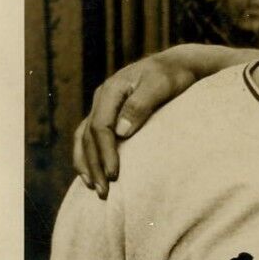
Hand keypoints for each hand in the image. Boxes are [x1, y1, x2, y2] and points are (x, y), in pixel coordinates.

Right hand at [73, 54, 198, 198]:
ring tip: (94, 189)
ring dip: (87, 164)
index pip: (101, 126)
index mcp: (111, 90)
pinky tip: (91, 174)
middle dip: (95, 166)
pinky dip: (86, 156)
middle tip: (104, 193)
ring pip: (83, 138)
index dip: (106, 153)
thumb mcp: (161, 85)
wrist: (175, 66)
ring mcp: (102, 107)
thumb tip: (121, 131)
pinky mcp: (107, 115)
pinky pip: (88, 137)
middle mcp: (101, 99)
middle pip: (89, 136)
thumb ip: (141, 105)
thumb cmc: (172, 76)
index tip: (114, 175)